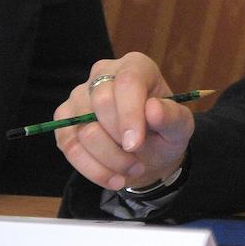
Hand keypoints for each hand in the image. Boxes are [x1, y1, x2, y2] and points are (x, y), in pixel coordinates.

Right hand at [54, 52, 192, 191]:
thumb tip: (153, 109)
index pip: (128, 81)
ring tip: (132, 170)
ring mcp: (79, 96)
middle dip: (119, 139)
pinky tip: (114, 178)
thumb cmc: (164, 132)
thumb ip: (172, 116)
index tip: (135, 144)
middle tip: (137, 161)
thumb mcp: (180, 127)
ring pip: (84, 129)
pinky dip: (92, 169)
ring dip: (109, 159)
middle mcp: (103, 74)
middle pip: (101, 102)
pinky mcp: (64, 120)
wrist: (146, 153)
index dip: (130, 113)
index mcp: (136, 66)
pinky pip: (69, 147)